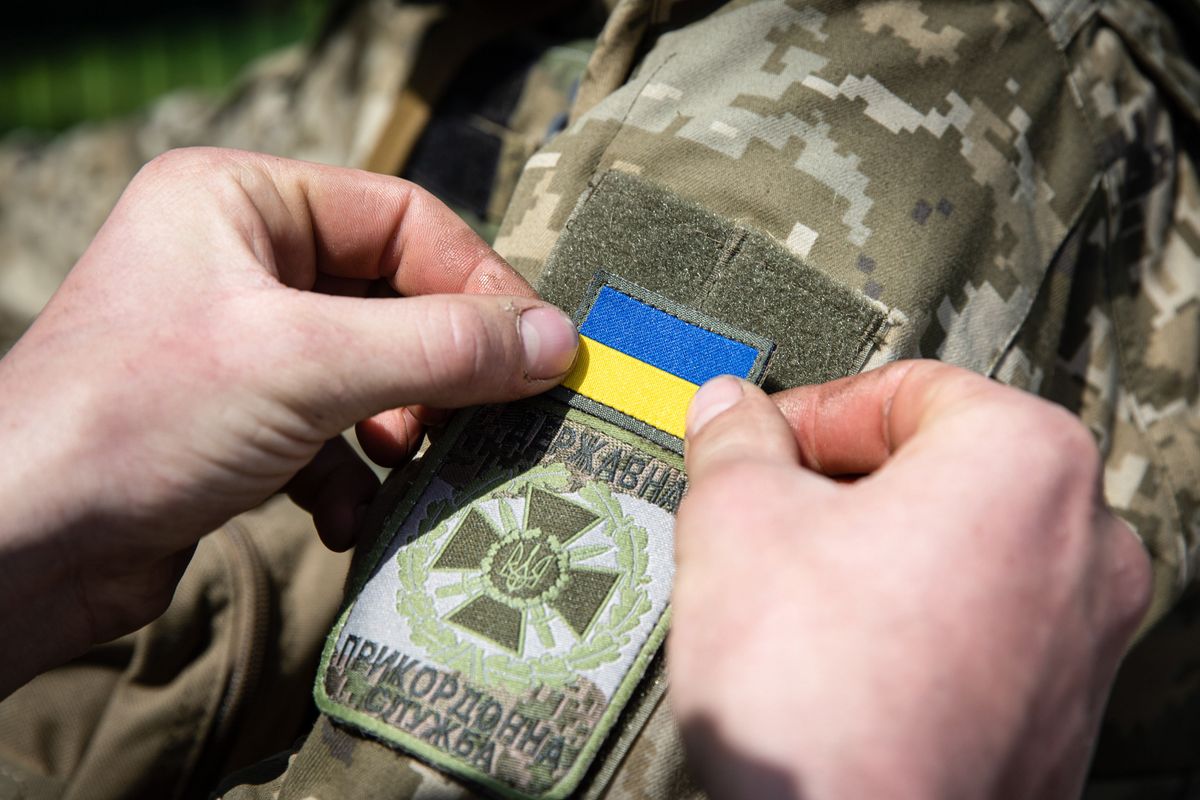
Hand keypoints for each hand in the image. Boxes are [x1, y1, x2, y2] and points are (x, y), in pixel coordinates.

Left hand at [0, 148, 577, 694]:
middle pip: (391, 295)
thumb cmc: (138, 418)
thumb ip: (442, 347)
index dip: (476, 279)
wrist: (23, 545)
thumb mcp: (307, 363)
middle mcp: (238, 259)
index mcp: (239, 200)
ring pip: (369, 367)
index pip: (400, 216)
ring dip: (401, 422)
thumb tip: (558, 342)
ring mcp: (237, 342)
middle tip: (487, 415)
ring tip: (409, 462)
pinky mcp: (237, 419)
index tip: (536, 348)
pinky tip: (347, 515)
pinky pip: (331, 429)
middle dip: (438, 364)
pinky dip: (352, 473)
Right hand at [669, 362, 1149, 799]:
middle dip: (842, 484)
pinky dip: (910, 622)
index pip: (907, 389)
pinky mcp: (1058, 718)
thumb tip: (730, 412)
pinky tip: (836, 657)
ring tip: (791, 589)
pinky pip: (978, 630)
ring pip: (960, 551)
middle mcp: (1085, 544)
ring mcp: (1083, 640)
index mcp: (1027, 460)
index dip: (812, 411)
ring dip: (874, 551)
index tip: (757, 444)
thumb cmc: (816, 688)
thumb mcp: (737, 518)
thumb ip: (736, 442)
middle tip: (765, 510)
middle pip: (941, 468)